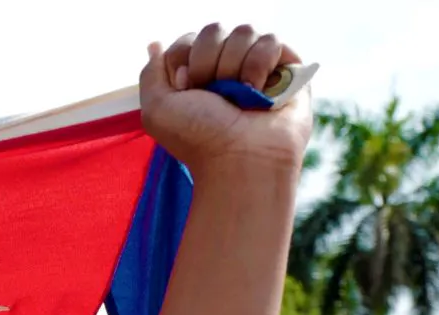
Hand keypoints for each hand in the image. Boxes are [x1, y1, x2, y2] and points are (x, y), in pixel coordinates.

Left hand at [138, 24, 309, 176]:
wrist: (240, 159)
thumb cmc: (199, 139)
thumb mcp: (157, 109)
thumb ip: (151, 73)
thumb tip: (155, 44)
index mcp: (197, 74)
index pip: (188, 40)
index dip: (184, 61)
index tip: (186, 90)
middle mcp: (227, 67)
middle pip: (214, 30)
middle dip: (207, 63)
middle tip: (213, 96)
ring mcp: (257, 66)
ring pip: (244, 31)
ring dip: (234, 67)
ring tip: (239, 96)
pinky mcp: (286, 67)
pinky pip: (271, 40)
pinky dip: (260, 66)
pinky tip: (259, 93)